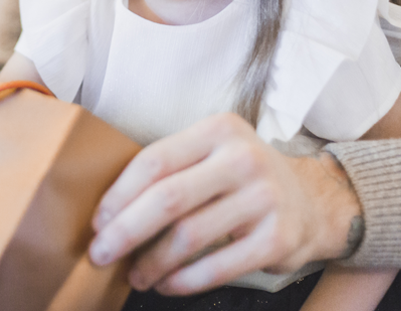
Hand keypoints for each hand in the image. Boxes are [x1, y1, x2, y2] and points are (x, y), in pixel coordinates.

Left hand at [88, 113, 361, 294]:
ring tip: (135, 275)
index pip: (155, 161)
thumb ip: (171, 168)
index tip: (98, 221)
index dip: (119, 195)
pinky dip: (185, 280)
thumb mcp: (212, 153)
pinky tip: (167, 284)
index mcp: (218, 130)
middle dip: (126, 231)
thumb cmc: (241, 177)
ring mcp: (265, 199)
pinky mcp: (279, 239)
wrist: (315, 200)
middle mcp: (243, 159)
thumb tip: (110, 210)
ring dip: (153, 261)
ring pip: (189, 236)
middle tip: (101, 253)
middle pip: (168, 199)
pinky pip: (218, 266)